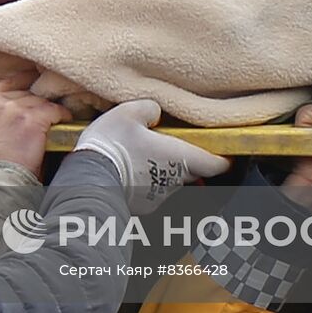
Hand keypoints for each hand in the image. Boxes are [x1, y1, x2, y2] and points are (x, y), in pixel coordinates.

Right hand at [0, 77, 70, 175]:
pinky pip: (55, 110)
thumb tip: (8, 106)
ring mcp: (14, 108)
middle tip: (41, 114)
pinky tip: (64, 120)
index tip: (31, 83)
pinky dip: (62, 115)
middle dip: (33, 104)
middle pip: (24, 92)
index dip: (21, 84)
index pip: (4, 83)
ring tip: (50, 122)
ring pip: (39, 101)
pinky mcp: (33, 118)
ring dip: (47, 111)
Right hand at [73, 100, 229, 214]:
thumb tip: (156, 114)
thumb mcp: (129, 111)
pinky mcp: (145, 204)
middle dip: (190, 159)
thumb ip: (150, 108)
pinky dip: (149, 181)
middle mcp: (174, 178)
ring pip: (173, 180)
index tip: (224, 153)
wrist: (88, 179)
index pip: (215, 164)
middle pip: (194, 170)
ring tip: (146, 156)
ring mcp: (160, 194)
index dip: (223, 158)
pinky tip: (132, 171)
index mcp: (179, 155)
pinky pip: (155, 191)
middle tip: (175, 144)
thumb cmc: (111, 145)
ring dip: (166, 169)